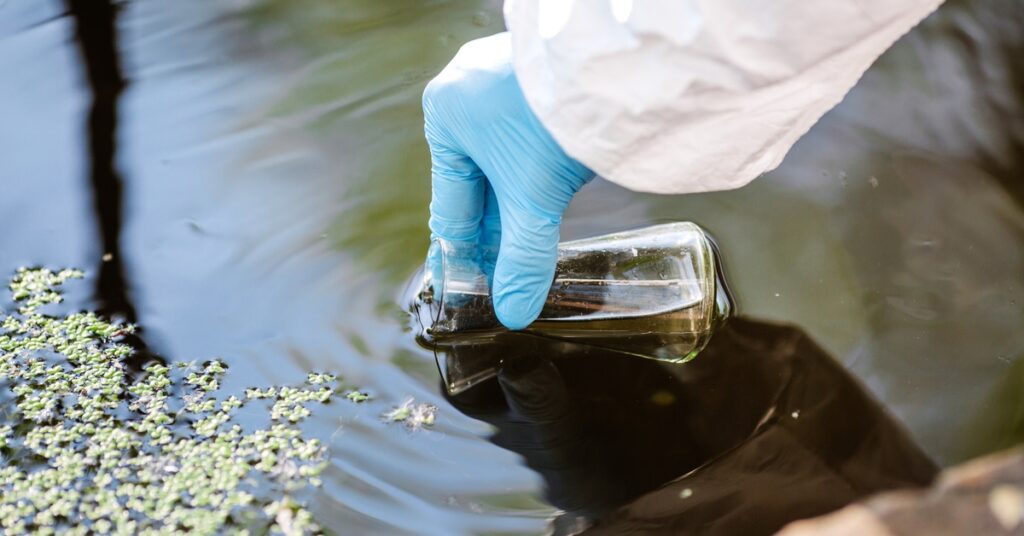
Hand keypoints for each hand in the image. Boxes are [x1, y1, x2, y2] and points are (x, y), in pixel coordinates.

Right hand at [423, 32, 594, 329]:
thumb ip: (522, 258)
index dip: (461, 252)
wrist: (610, 62)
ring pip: (506, 162)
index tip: (462, 285)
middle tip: (499, 276)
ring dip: (519, 204)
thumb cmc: (555, 120)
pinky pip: (530, 137)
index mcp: (444, 116)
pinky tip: (551, 197)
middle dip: (494, 231)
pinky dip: (538, 171)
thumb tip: (513, 312)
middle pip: (480, 184)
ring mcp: (502, 78)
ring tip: (526, 246)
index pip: (451, 204)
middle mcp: (466, 92)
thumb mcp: (532, 198)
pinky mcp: (539, 77)